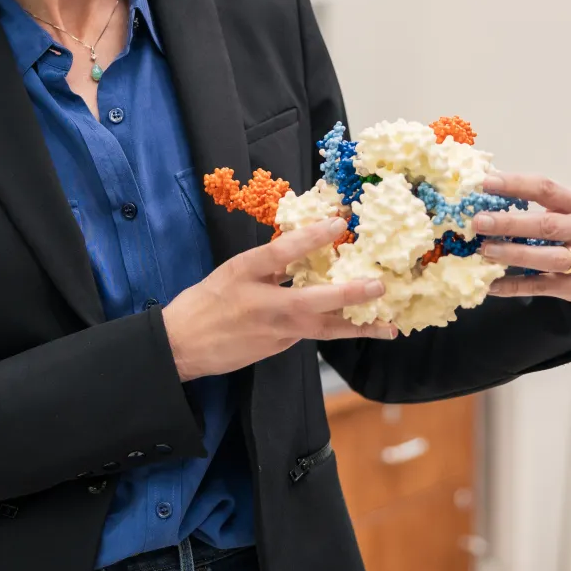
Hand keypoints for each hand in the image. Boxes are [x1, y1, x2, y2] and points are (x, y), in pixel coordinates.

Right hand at [162, 217, 397, 381]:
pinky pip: (311, 334)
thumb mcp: (232, 272)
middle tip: (379, 286)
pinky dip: (335, 329)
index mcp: (245, 274)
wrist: (182, 346)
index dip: (311, 237)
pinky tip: (356, 325)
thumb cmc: (205, 302)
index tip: (338, 222)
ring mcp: (273, 331)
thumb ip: (268, 264)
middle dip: (349, 294)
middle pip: (312, 301)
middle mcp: (263, 304)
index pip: (281, 253)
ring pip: (322, 329)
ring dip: (356, 326)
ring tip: (387, 325)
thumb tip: (304, 248)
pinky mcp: (278, 348)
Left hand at [472, 173, 570, 308]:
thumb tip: (486, 188)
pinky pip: (540, 286)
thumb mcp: (564, 210)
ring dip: (513, 254)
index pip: (545, 188)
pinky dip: (514, 286)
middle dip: (509, 223)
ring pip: (546, 257)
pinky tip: (492, 284)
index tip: (486, 183)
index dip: (515, 184)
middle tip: (480, 222)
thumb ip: (533, 200)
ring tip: (485, 250)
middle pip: (545, 225)